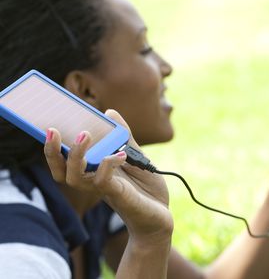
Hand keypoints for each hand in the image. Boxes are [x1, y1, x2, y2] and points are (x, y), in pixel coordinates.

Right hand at [44, 109, 172, 240]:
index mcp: (94, 171)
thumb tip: (109, 112)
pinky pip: (103, 181)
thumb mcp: (135, 157)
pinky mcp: (119, 196)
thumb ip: (123, 137)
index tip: (46, 125)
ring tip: (84, 134)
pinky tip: (118, 154)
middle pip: (61, 171)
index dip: (52, 147)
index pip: (65, 161)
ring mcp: (104, 190)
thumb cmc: (146, 189)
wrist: (161, 216)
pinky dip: (106, 165)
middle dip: (52, 151)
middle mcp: (93, 182)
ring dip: (76, 155)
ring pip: (76, 177)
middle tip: (52, 129)